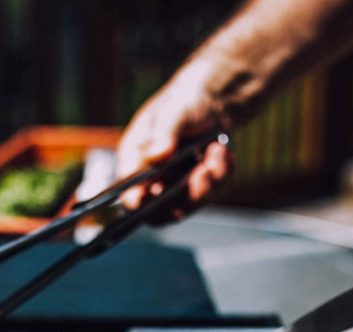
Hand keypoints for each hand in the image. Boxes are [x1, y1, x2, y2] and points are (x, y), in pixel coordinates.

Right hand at [116, 69, 233, 214]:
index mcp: (135, 160)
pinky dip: (222, 173)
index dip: (138, 201)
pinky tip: (222, 151)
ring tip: (217, 151)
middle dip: (187, 194)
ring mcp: (176, 186)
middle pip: (162, 209)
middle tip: (204, 172)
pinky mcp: (200, 187)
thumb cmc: (184, 102)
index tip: (154, 195)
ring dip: (209, 181)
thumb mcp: (173, 112)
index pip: (129, 193)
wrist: (212, 101)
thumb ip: (163, 134)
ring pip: (191, 203)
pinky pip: (213, 193)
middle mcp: (153, 179)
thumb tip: (154, 157)